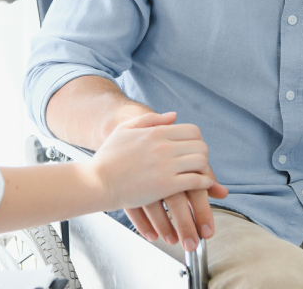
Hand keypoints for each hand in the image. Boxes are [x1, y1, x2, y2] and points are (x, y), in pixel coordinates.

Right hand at [89, 112, 225, 240]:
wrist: (97, 182)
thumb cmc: (107, 158)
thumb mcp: (125, 129)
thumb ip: (150, 119)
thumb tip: (173, 116)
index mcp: (155, 132)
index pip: (193, 131)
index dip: (196, 141)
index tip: (192, 150)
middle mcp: (163, 147)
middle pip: (200, 146)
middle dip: (202, 155)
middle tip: (198, 165)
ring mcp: (166, 166)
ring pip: (201, 162)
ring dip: (204, 170)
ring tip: (199, 176)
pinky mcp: (166, 186)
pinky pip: (196, 181)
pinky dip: (203, 184)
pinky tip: (200, 187)